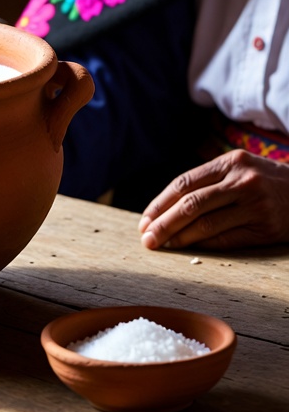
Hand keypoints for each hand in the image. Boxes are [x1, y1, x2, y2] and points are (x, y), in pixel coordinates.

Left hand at [138, 149, 288, 250]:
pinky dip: (204, 245)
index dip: (160, 203)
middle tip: (146, 238)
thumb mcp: (239, 169)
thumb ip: (208, 182)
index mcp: (229, 163)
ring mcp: (256, 205)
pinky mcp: (267, 228)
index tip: (145, 219)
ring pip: (207, 223)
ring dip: (179, 237)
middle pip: (191, 204)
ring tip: (162, 245)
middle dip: (163, 223)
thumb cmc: (264, 181)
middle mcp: (242, 181)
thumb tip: (165, 207)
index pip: (184, 183)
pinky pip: (227, 239)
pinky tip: (189, 248)